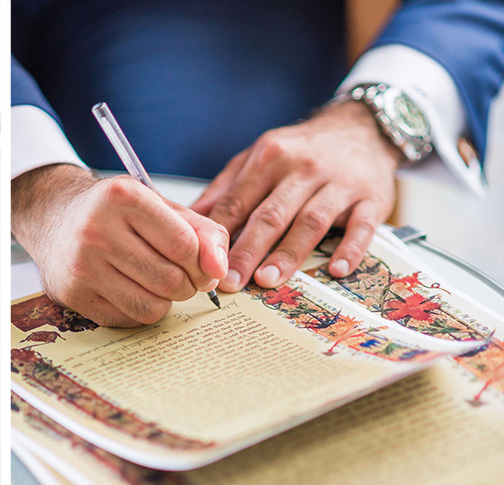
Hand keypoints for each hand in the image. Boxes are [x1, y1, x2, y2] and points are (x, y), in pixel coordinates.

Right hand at [12, 165, 228, 326]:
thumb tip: (219, 270)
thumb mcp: (159, 206)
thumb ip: (201, 231)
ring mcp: (81, 265)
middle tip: (182, 276)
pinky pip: (128, 320)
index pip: (185, 246)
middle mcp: (96, 230)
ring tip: (157, 283)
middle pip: (171, 280)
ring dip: (165, 301)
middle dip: (187, 285)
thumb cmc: (116, 214)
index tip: (203, 266)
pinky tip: (132, 291)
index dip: (204, 263)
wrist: (55, 221)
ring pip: (152, 307)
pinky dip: (140, 310)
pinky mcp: (73, 294)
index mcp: (123, 197)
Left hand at [192, 101, 401, 291]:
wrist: (361, 127)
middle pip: (271, 215)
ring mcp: (340, 183)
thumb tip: (187, 217)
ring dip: (289, 253)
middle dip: (248, 250)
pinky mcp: (373, 198)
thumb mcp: (259, 156)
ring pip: (310, 221)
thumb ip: (226, 187)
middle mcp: (303, 169)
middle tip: (230, 282)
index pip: (239, 201)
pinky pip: (363, 226)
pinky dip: (351, 248)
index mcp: (269, 158)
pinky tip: (337, 270)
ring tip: (267, 279)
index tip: (204, 263)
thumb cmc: (301, 150)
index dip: (220, 235)